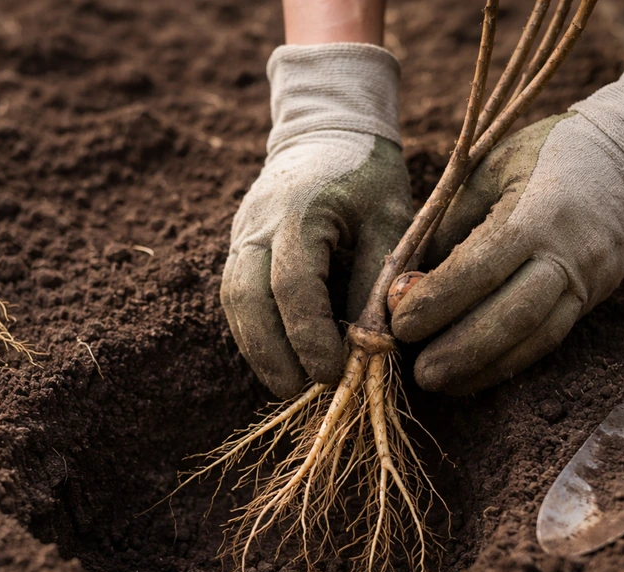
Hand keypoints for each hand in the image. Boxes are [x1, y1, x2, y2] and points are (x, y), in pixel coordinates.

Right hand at [222, 43, 413, 397]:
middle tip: (302, 389)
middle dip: (271, 353)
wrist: (324, 130)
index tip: (332, 371)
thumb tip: (373, 342)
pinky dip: (252, 331)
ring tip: (288, 382)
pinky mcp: (237, 246)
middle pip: (246, 299)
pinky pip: (234, 296)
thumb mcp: (390, 217)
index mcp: (299, 212)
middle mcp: (258, 225)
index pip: (293, 285)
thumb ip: (381, 276)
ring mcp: (241, 235)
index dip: (309, 335)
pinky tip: (278, 355)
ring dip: (257, 348)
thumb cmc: (367, 174)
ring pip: (233, 302)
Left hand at [392, 45, 623, 394]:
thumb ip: (447, 223)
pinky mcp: (593, 299)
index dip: (436, 300)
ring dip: (484, 368)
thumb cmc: (545, 154)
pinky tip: (473, 375)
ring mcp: (585, 281)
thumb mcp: (488, 170)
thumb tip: (405, 281)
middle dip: (459, 350)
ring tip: (441, 384)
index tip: (398, 322)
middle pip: (511, 316)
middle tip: (418, 374)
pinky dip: (508, 362)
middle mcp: (565, 254)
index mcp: (534, 213)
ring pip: (535, 339)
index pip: (480, 267)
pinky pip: (548, 340)